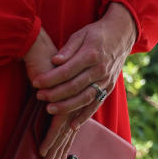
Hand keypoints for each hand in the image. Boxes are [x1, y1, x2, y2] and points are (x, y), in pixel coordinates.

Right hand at [22, 28, 72, 158]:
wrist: (40, 46)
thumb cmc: (46, 58)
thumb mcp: (54, 76)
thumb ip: (56, 89)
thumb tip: (51, 99)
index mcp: (73, 96)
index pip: (70, 122)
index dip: (65, 139)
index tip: (60, 153)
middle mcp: (73, 100)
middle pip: (68, 130)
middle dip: (60, 149)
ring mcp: (68, 101)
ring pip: (63, 131)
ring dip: (54, 148)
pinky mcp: (59, 100)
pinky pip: (56, 124)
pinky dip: (50, 138)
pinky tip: (44, 150)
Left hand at [32, 3, 136, 127]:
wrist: (121, 35)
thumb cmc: (96, 34)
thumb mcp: (81, 34)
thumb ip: (68, 49)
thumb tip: (55, 60)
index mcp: (91, 54)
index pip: (67, 70)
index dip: (50, 78)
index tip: (36, 82)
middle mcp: (100, 69)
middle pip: (74, 86)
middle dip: (55, 93)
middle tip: (39, 96)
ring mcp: (106, 80)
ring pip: (85, 98)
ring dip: (67, 107)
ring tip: (49, 110)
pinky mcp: (109, 88)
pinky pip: (96, 104)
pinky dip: (85, 116)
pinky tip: (73, 125)